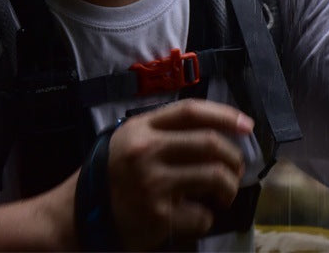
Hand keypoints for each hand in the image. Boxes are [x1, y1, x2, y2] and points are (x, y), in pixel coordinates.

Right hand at [108, 99, 253, 249]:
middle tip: (237, 169)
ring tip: (224, 193)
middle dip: (233, 157)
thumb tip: (219, 132)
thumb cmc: (116, 171)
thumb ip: (167, 130)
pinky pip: (202, 215)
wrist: (81, 214)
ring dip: (228, 187)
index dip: (224, 115)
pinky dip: (207, 217)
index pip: (191, 111)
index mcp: (143, 127)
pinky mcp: (158, 216)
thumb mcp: (133, 137)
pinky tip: (196, 215)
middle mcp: (148, 150)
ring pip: (214, 177)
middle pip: (209, 143)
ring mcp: (153, 184)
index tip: (247, 125)